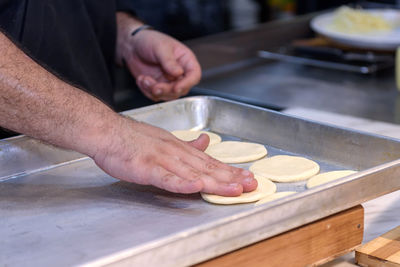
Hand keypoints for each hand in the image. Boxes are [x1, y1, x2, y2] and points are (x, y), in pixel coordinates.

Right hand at [93, 116, 256, 195]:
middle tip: (252, 184)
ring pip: (193, 172)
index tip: (247, 177)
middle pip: (208, 167)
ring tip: (234, 189)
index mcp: (180, 148)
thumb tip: (206, 142)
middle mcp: (176, 153)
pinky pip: (167, 177)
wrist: (108, 132)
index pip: (210, 161)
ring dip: (215, 181)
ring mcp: (163, 160)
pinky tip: (197, 186)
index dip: (230, 170)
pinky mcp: (148, 168)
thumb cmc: (133, 138)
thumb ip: (187, 144)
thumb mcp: (165, 138)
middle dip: (231, 177)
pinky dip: (182, 182)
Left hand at [116, 13, 200, 101]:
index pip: (194, 75)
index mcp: (185, 60)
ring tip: (144, 79)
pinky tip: (141, 79)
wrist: (132, 45)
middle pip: (181, 89)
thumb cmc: (149, 40)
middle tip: (155, 87)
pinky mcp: (157, 86)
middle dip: (166, 90)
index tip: (176, 88)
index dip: (187, 83)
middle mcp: (179, 73)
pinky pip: (155, 96)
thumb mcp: (160, 47)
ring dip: (154, 91)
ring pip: (168, 95)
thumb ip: (169, 61)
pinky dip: (146, 90)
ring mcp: (168, 81)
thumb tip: (178, 73)